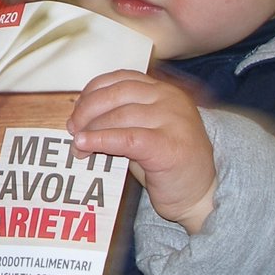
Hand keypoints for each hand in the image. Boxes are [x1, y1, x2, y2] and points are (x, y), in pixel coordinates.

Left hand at [67, 69, 216, 233]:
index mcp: (163, 90)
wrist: (201, 196)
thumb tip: (80, 119)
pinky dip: (101, 140)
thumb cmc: (168, 165)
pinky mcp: (169, 145)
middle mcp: (170, 99)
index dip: (92, 91)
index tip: (77, 109)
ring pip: (119, 116)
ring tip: (78, 146)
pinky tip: (85, 146)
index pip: (120, 79)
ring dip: (91, 130)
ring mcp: (172, 120)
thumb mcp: (145, 131)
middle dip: (87, 110)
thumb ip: (120, 118)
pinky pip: (126, 138)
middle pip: (116, 94)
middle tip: (73, 128)